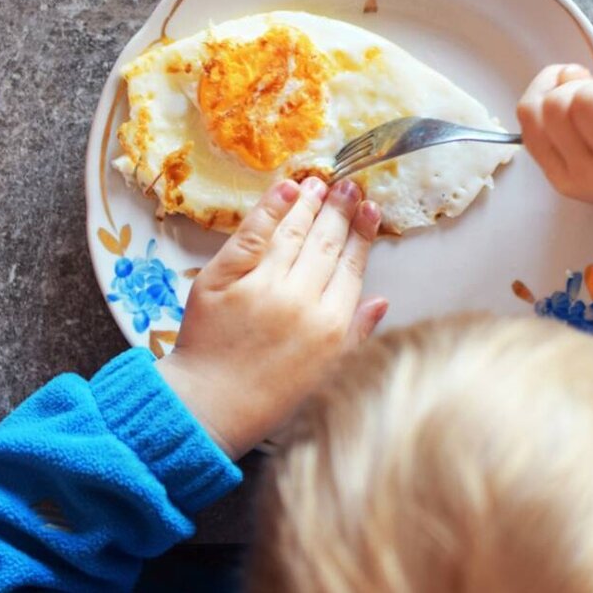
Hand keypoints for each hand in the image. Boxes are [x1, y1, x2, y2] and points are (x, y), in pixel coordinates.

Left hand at [156, 178, 387, 457]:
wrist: (210, 408)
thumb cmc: (269, 395)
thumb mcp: (326, 371)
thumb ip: (356, 334)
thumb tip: (382, 300)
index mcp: (331, 326)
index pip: (352, 267)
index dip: (362, 233)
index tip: (369, 208)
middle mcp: (301, 302)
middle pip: (326, 244)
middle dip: (340, 210)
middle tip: (348, 185)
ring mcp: (262, 287)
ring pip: (293, 235)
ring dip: (309, 205)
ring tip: (319, 184)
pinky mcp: (224, 278)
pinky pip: (252, 235)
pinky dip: (269, 208)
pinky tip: (286, 188)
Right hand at [517, 64, 592, 260]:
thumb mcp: (591, 155)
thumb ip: (566, 122)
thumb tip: (563, 73)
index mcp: (564, 177)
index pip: (531, 116)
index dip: (547, 87)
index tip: (573, 84)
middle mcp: (589, 177)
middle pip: (556, 105)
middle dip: (578, 88)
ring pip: (587, 101)